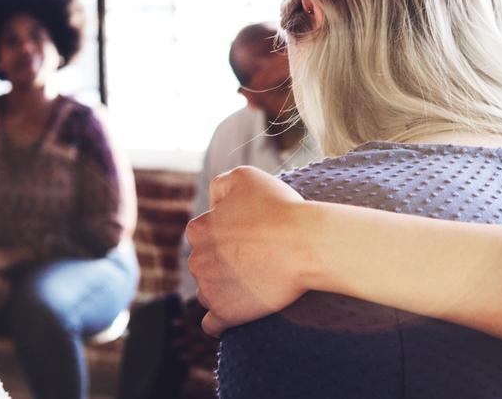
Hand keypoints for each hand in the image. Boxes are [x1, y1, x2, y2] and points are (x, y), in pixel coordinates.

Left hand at [185, 166, 312, 336]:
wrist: (305, 244)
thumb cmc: (280, 208)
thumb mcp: (246, 177)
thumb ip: (220, 184)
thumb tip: (213, 202)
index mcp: (198, 229)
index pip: (203, 234)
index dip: (226, 234)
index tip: (250, 236)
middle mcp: (196, 260)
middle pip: (204, 264)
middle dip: (224, 262)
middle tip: (257, 259)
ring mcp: (209, 289)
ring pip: (208, 292)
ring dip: (224, 289)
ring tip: (254, 283)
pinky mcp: (225, 314)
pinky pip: (212, 324)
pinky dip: (221, 320)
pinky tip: (236, 312)